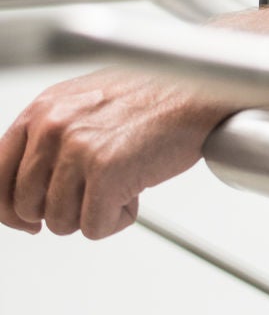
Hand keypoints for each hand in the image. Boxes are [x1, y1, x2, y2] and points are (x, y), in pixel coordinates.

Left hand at [0, 70, 230, 239]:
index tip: (28, 220)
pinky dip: (117, 219)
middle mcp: (53, 126)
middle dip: (61, 212)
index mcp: (43, 109)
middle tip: (94, 198)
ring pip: (59, 222)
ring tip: (123, 185)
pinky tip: (136, 192)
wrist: (203, 86)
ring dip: (93, 215)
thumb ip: (53, 136)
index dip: (10, 207)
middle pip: (27, 206)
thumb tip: (30, 184)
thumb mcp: (86, 103)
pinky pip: (93, 227)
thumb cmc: (157, 95)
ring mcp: (78, 148)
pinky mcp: (106, 171)